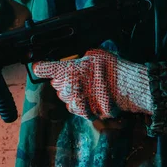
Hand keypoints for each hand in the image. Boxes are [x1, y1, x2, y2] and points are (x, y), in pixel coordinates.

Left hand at [32, 49, 152, 119]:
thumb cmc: (111, 67)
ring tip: (88, 87)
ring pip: (64, 97)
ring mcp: (74, 102)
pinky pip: (74, 108)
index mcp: (66, 70)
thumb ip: (78, 58)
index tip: (38, 67)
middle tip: (79, 76)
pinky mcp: (83, 113)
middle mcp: (67, 87)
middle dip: (64, 80)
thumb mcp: (93, 53)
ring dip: (72, 93)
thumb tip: (73, 59)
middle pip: (56, 84)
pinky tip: (92, 97)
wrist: (127, 88)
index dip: (40, 67)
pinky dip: (81, 104)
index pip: (42, 69)